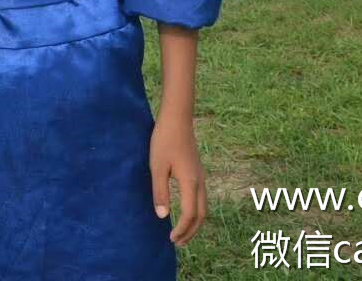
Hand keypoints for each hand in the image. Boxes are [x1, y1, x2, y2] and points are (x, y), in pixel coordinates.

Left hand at [149, 115, 207, 246]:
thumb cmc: (164, 141)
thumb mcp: (157, 166)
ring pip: (203, 207)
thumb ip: (160, 192)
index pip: (190, 214)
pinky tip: (185, 211)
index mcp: (190, 182)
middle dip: (191, 231)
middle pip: (201, 215)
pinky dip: (195, 211)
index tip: (170, 239)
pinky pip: (201, 198)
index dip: (182, 229)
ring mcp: (201, 176)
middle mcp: (200, 182)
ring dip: (194, 222)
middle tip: (179, 243)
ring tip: (183, 233)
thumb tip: (163, 216)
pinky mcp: (198, 172)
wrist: (177, 119)